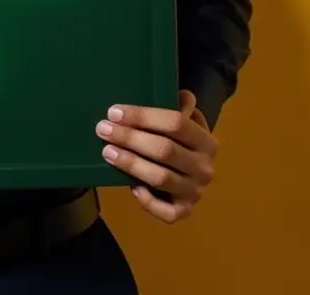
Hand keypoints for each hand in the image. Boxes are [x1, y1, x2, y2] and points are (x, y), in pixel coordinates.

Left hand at [95, 89, 216, 223]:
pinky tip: (131, 187)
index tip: (114, 112)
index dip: (143, 116)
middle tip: (103, 129)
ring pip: (161, 179)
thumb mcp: (182, 117)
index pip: (176, 123)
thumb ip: (179, 105)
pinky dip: (148, 202)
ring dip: (131, 164)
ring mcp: (196, 192)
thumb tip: (180, 96)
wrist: (191, 170)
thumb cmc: (178, 139)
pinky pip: (166, 212)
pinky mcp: (185, 211)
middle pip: (165, 150)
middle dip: (130, 138)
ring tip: (107, 151)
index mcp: (206, 140)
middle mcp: (205, 168)